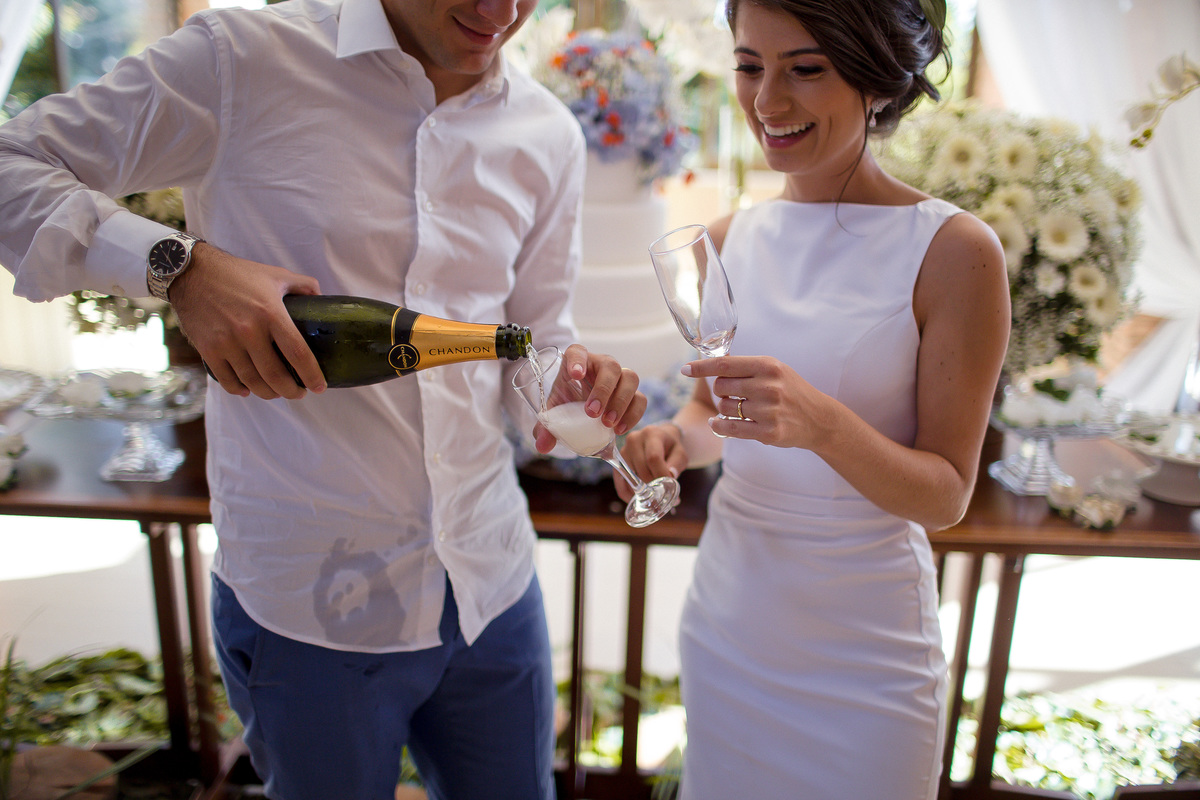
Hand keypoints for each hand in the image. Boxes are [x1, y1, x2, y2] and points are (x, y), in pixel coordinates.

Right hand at [167, 243, 322, 399]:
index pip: (298, 353)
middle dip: (291, 391)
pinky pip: (227, 380)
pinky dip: (240, 390)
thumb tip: (321, 298)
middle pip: (276, 376)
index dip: (311, 375)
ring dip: (268, 393)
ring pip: (252, 382)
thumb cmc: (237, 273)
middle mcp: (249, 331)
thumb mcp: (275, 275)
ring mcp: (227, 342)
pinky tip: (248, 390)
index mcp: (271, 313)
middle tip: (299, 393)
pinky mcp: (208, 349)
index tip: (319, 387)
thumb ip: (303, 285)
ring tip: (277, 392)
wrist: (192, 272)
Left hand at [531, 344, 646, 453]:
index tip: (575, 375)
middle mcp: (601, 364)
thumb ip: (546, 428)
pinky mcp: (633, 393)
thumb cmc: (567, 401)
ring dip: (621, 402)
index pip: (578, 352)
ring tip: (608, 424)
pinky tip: (619, 429)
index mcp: (577, 361)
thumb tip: (542, 446)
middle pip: (610, 365)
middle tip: (592, 413)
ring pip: (630, 378)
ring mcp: (620, 377)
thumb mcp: (555, 412)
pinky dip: (633, 415)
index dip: (578, 360)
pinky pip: (640, 399)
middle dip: (603, 389)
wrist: (583, 411)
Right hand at [615, 423, 684, 502]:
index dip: (661, 475)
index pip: (653, 458)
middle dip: (654, 486)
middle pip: (642, 470)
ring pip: (631, 478)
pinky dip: (629, 494)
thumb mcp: (680, 453)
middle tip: (663, 495)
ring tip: (653, 497)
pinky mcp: (618, 462)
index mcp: (651, 434)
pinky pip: (620, 483)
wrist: (659, 439)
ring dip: (642, 491)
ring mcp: (623, 450)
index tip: (669, 488)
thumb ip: (677, 464)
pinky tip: (639, 499)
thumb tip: (670, 477)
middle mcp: (634, 439)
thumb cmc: (670, 447)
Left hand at [683, 355, 833, 449]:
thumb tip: (712, 361)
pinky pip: (731, 428)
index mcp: (768, 366)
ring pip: (725, 408)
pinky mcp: (768, 432)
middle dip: (720, 390)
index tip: (685, 370)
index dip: (701, 367)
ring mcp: (769, 411)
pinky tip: (717, 423)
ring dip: (725, 409)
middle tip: (732, 394)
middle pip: (721, 387)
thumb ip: (746, 367)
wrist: (818, 418)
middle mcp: (769, 387)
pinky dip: (719, 425)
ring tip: (740, 408)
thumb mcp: (774, 370)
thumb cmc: (791, 391)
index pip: (725, 365)